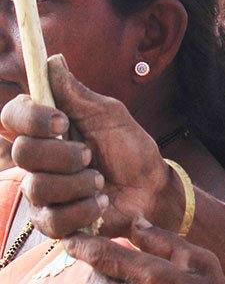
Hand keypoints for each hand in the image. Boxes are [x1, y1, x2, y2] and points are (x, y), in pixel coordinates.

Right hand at [2, 56, 171, 239]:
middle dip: (62, 155)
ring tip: (101, 182)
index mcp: (43, 129)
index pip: (11, 117)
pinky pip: (52, 220)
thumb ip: (78, 94)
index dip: (31, 118)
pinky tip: (101, 203)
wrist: (152, 189)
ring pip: (37, 188)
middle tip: (90, 156)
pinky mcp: (54, 222)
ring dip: (77, 184)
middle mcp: (35, 160)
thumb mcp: (109, 115)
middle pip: (23, 153)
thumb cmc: (129, 149)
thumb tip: (53, 60)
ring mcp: (41, 193)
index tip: (62, 121)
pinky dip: (82, 210)